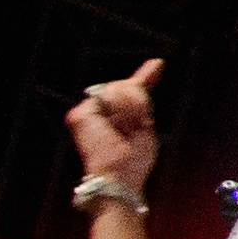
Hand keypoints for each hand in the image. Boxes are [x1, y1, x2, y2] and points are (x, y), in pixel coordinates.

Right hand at [65, 58, 162, 195]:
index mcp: (116, 119)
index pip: (130, 92)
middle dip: (138, 104)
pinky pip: (108, 97)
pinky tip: (113, 128)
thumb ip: (144, 96)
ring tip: (123, 131)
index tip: (158, 64)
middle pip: (125, 87)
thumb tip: (156, 63)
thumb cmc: (133, 160)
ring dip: (130, 110)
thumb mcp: (145, 124)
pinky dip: (119, 112)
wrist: (118, 175)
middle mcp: (98, 113)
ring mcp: (87, 113)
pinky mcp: (79, 114)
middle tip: (135, 128)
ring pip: (118, 90)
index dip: (145, 76)